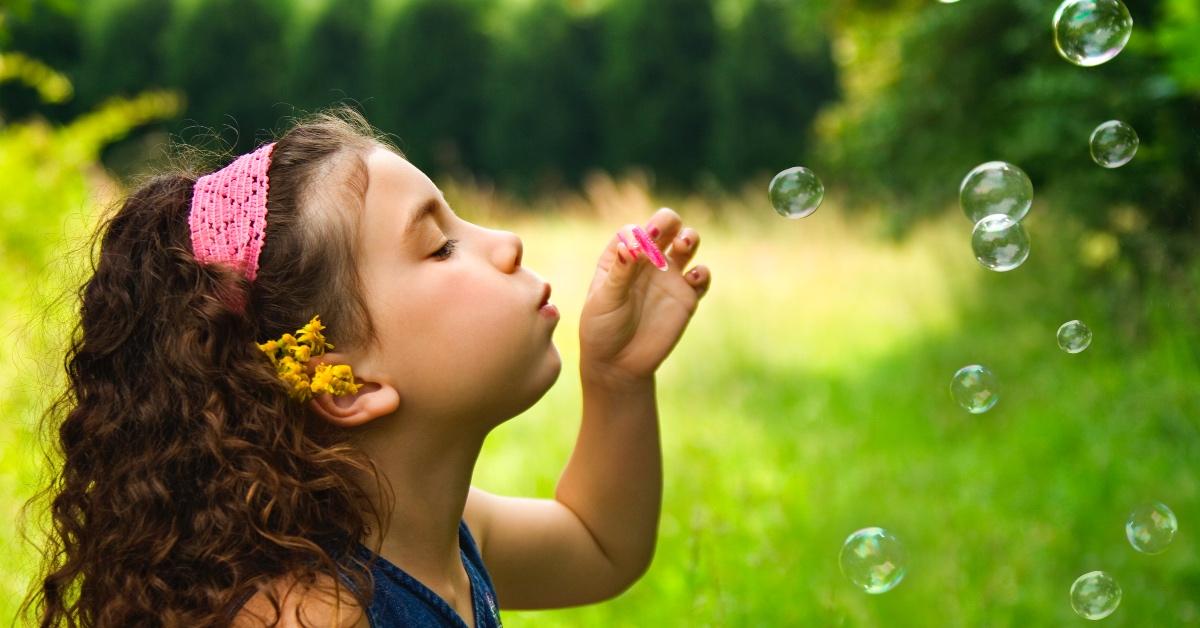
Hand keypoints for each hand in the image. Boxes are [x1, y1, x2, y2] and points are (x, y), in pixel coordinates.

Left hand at [579, 207, 711, 386]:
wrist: (618, 364)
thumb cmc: (602, 329)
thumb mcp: (606, 299)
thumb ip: (620, 271)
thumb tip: (631, 243)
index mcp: (621, 256)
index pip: (635, 231)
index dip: (640, 233)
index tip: (639, 249)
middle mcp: (647, 261)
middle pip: (665, 226)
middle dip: (669, 222)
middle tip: (670, 233)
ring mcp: (668, 277)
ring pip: (687, 243)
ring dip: (690, 236)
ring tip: (684, 244)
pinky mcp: (686, 297)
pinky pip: (701, 276)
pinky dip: (703, 272)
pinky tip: (694, 277)